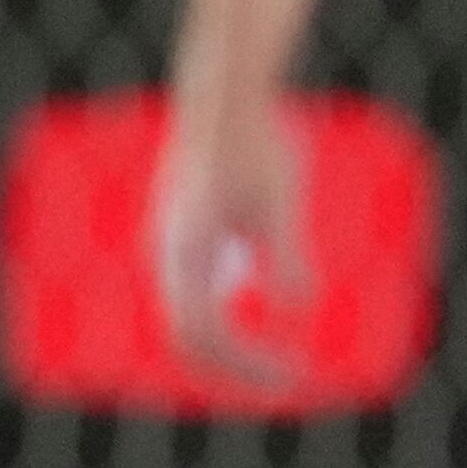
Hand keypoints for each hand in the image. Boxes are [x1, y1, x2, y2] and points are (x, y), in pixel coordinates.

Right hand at [153, 89, 308, 381]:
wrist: (227, 90)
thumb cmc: (255, 138)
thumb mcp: (280, 196)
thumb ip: (286, 251)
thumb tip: (296, 303)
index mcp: (183, 248)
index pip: (201, 332)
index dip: (244, 363)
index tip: (292, 374)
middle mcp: (170, 251)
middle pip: (190, 333)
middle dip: (237, 362)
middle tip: (287, 378)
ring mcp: (175, 240)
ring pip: (192, 312)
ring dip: (231, 342)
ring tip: (279, 356)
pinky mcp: (189, 227)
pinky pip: (200, 287)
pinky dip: (228, 312)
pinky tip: (268, 302)